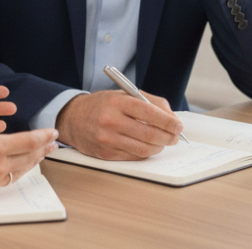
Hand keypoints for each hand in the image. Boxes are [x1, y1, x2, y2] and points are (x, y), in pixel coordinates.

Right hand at [0, 86, 59, 205]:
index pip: (28, 141)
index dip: (42, 136)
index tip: (53, 132)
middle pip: (28, 157)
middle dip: (43, 149)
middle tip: (53, 144)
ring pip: (20, 170)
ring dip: (34, 162)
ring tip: (41, 156)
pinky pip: (8, 180)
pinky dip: (17, 172)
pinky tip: (17, 169)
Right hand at [55, 90, 182, 159]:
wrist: (73, 118)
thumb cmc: (102, 105)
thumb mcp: (123, 95)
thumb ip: (149, 101)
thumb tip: (171, 116)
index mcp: (116, 102)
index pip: (149, 112)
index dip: (167, 121)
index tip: (178, 125)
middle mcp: (111, 120)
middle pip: (149, 133)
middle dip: (167, 137)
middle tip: (174, 136)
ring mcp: (107, 139)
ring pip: (143, 149)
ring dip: (158, 147)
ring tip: (162, 141)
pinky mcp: (105, 154)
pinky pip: (133, 157)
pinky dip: (145, 153)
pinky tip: (147, 146)